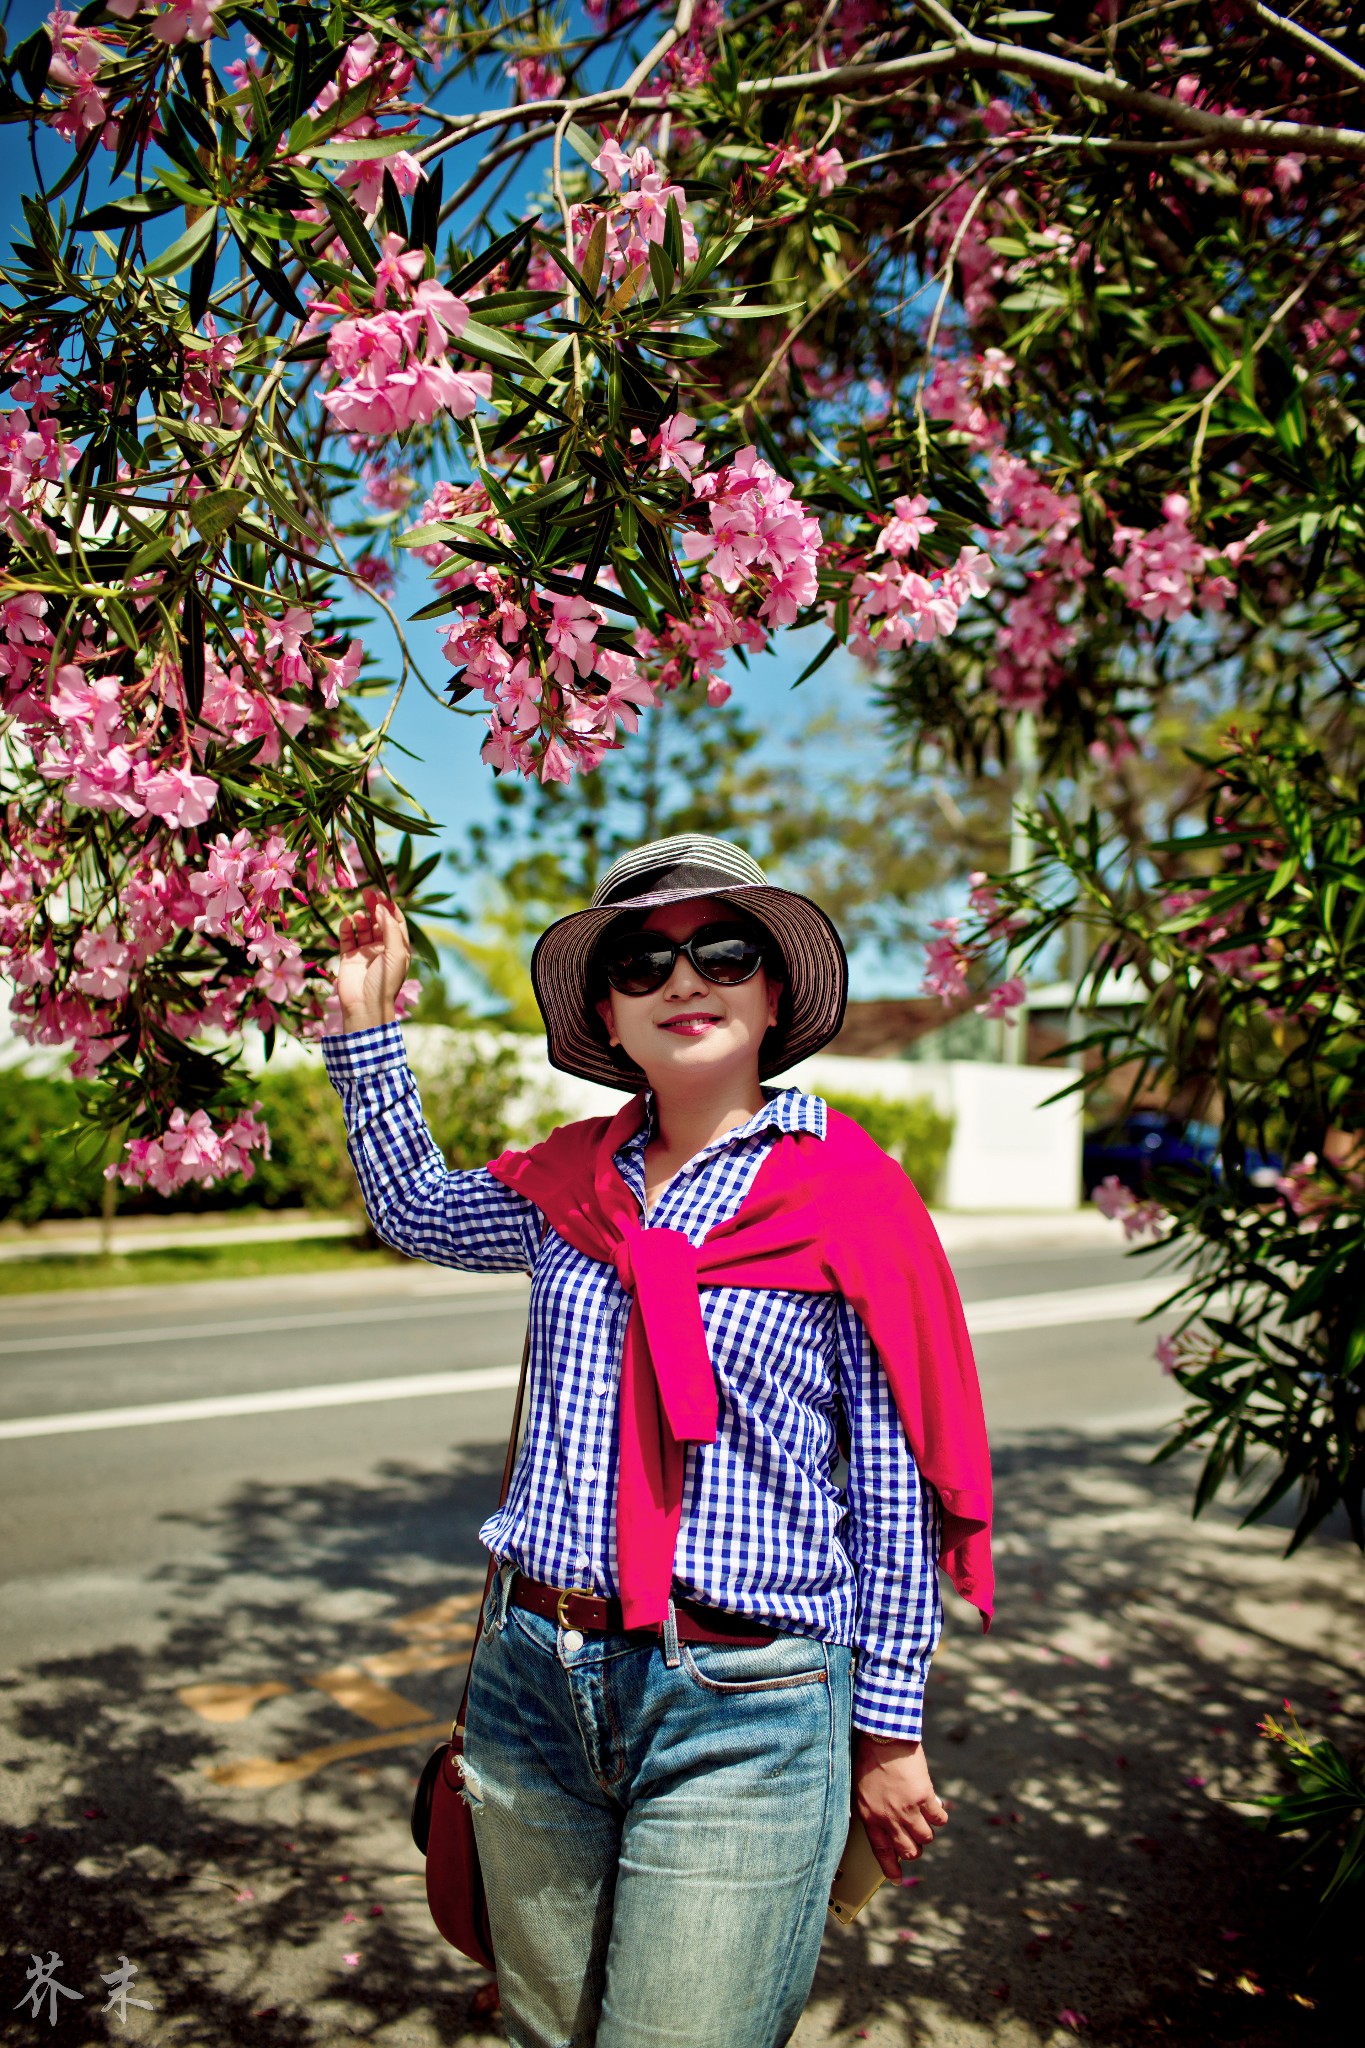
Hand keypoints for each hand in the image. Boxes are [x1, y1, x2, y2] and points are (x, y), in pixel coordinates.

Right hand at [335, 889, 411, 1032]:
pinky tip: (347, 921)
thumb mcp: (396, 954)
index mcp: (397, 948)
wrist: (365, 1005)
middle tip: (368, 892)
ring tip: (358, 913)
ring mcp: (364, 952)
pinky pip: (347, 937)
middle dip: (374, 906)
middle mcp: (382, 948)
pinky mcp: (348, 957)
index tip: (383, 894)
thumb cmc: (386, 982)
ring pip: (363, 927)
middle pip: (378, 921)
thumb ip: (390, 929)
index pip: (396, 922)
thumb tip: (382, 908)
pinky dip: (347, 927)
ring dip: (361, 917)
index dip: (390, 908)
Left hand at [854, 1734, 948, 1882]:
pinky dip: (939, 1815)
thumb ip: (873, 1809)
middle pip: (908, 1850)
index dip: (891, 1868)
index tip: (896, 1879)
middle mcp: (889, 1818)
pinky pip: (939, 1818)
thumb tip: (886, 1825)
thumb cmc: (868, 1758)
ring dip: (926, 1832)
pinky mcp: (924, 1797)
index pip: (882, 1852)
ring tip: (924, 1819)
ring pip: (926, 1838)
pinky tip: (935, 1806)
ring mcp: (908, 1809)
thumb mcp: (861, 1789)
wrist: (883, 1735)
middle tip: (915, 1841)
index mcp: (870, 1817)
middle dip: (913, 1850)